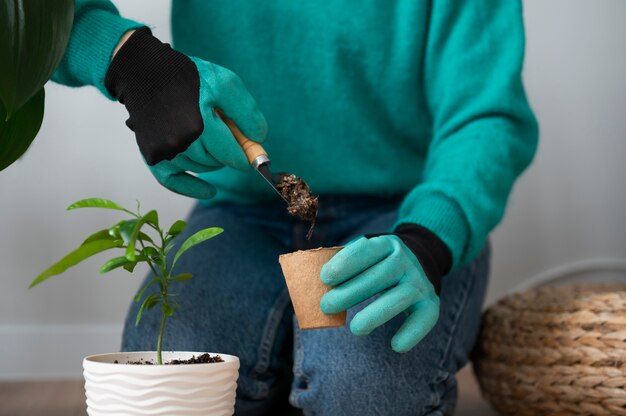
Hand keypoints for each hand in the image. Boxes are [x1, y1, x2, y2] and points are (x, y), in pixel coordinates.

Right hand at [105, 27, 266, 198]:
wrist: (147, 73)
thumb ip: (246, 112)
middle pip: (217, 162)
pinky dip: (192, 188)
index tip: (250, 155)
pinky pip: (174, 182)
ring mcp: (164, 152)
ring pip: (201, 168)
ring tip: (207, 138)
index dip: (245, 155)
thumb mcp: (226, 84)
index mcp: (200, 124)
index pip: (232, 154)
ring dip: (210, 159)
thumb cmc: (190, 77)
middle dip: (226, 152)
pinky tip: (210, 191)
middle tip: (223, 134)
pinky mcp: (152, 156)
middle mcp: (180, 142)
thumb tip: (258, 140)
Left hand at [320, 234, 440, 352]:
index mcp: (385, 245)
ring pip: (400, 297)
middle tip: (326, 306)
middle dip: (351, 292)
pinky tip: (396, 345)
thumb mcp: (363, 256)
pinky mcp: (430, 303)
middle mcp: (405, 261)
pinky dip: (412, 333)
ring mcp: (419, 282)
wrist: (419, 262)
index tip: (325, 278)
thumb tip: (312, 285)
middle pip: (380, 276)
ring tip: (355, 329)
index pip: (366, 250)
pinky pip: (424, 318)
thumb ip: (342, 266)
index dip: (346, 263)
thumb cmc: (376, 264)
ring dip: (376, 314)